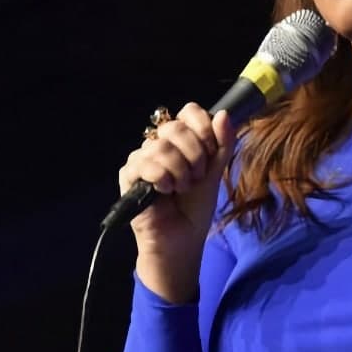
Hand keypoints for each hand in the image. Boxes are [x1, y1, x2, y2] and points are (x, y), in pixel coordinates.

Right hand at [117, 102, 234, 301]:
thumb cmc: (196, 208)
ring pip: (159, 146)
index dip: (202, 127)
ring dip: (179, 170)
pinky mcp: (128, 177)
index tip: (210, 151)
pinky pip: (143, 163)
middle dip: (194, 154)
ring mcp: (142, 159)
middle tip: (196, 177)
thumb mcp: (214, 173)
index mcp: (181, 141)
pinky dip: (161, 178)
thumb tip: (223, 114)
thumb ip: (222, 145)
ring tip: (181, 188)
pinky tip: (165, 192)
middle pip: (174, 127)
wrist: (182, 239)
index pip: (188, 111)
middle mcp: (159, 145)